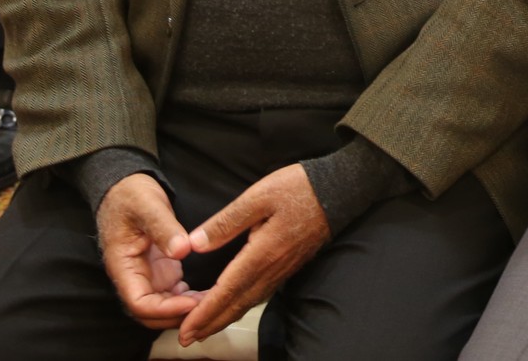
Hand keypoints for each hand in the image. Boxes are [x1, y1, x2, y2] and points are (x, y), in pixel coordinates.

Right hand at [96, 173, 199, 330]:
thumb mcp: (148, 205)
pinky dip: (188, 299)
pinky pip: (172, 295)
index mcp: (122, 266)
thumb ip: (163, 227)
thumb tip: (182, 250)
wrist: (125, 188)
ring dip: (184, 310)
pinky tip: (209, 293)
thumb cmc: (131, 195)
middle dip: (177, 316)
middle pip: (150, 314)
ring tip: (214, 301)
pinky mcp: (159, 270)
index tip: (192, 303)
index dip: (165, 310)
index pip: (139, 303)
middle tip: (210, 306)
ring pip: (162, 307)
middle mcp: (133, 277)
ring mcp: (147, 276)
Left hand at [177, 163, 330, 347]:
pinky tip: (235, 306)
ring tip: (204, 329)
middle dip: (210, 323)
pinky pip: (261, 294)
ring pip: (250, 301)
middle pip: (238, 304)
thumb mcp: (258, 196)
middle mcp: (273, 267)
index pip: (228, 290)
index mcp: (262, 252)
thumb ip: (226, 221)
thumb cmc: (299, 188)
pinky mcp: (289, 265)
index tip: (186, 329)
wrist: (341, 190)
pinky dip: (242, 306)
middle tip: (186, 339)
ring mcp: (283, 269)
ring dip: (225, 318)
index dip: (205, 312)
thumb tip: (195, 244)